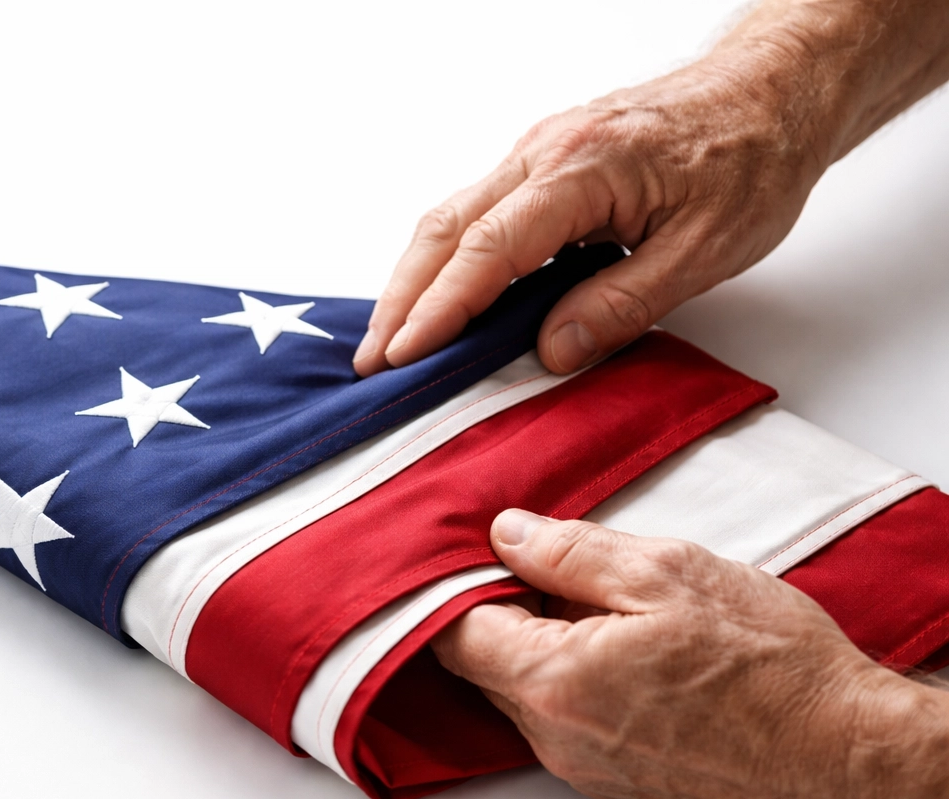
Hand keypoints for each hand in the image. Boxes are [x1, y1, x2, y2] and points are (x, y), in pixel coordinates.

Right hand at [352, 0, 948, 377]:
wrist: (773, 91)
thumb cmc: (750, 159)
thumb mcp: (704, 251)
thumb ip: (623, 303)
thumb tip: (551, 350)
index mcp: (583, 170)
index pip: (488, 250)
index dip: (440, 308)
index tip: (406, 355)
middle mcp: (545, 153)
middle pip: (445, 228)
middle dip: (400, 298)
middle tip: (373, 358)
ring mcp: (539, 153)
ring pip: (451, 216)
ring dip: (413, 279)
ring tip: (392, 337)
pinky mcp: (544, 162)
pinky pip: (475, 210)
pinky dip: (444, 257)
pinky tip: (437, 294)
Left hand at [432, 509, 948, 798]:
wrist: (848, 765)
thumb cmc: (773, 670)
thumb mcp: (669, 575)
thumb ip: (570, 552)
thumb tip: (506, 534)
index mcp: (551, 682)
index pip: (450, 631)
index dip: (457, 580)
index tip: (484, 547)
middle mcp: (552, 737)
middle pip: (479, 662)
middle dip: (501, 609)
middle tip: (556, 566)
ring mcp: (581, 767)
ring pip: (522, 690)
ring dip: (541, 643)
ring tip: (609, 607)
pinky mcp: (614, 782)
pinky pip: (562, 718)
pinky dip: (573, 678)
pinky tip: (631, 650)